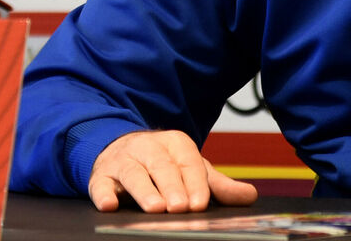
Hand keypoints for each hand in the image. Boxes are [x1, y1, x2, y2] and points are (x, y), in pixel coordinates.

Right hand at [88, 130, 257, 212]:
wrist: (122, 149)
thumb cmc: (164, 165)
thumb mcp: (191, 170)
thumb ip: (218, 185)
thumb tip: (250, 197)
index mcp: (175, 143)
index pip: (188, 162)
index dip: (194, 183)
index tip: (200, 204)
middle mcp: (148, 147)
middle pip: (161, 166)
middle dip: (171, 186)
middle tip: (180, 207)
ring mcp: (123, 160)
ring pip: (133, 173)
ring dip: (144, 190)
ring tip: (155, 208)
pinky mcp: (101, 175)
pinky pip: (100, 183)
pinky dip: (103, 193)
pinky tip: (109, 205)